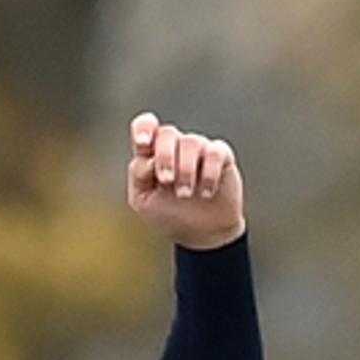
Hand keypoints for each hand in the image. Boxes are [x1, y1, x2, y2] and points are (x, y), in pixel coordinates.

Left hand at [127, 114, 245, 248]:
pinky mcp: (221, 157)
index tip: (142, 144)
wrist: (202, 234)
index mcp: (153, 154)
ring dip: (186, 170)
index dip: (144, 128)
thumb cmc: (170, 216)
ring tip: (185, 194)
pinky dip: (209, 174)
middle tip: (167, 180)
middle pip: (167, 132)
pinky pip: (215, 152)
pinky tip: (206, 193)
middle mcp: (176, 147)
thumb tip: (148, 158)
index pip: (145, 125)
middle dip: (165, 157)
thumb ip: (138, 176)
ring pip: (190, 142)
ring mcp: (199, 150)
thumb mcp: (143, 202)